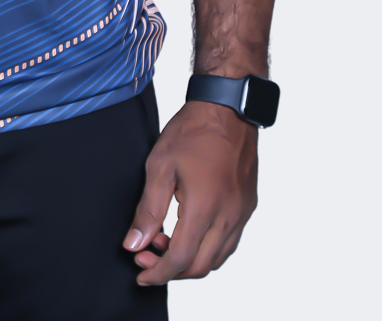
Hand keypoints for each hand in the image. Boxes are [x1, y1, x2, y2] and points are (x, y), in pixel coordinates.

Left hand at [123, 101, 257, 284]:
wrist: (227, 109)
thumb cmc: (192, 132)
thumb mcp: (159, 166)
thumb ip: (148, 210)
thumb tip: (134, 243)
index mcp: (205, 209)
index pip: (180, 259)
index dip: (158, 272)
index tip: (140, 273)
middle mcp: (228, 217)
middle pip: (200, 266)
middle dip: (171, 270)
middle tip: (146, 256)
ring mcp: (241, 213)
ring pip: (217, 258)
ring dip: (190, 260)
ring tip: (164, 241)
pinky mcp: (247, 206)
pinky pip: (228, 242)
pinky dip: (207, 248)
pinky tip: (188, 232)